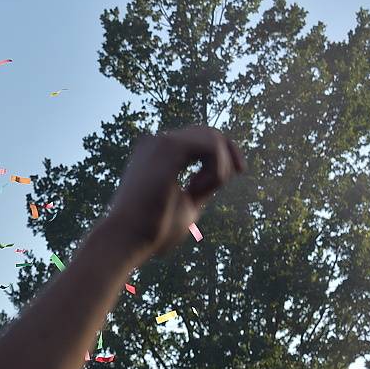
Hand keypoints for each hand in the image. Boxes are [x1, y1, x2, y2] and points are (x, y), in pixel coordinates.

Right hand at [100, 126, 243, 256]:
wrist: (128, 236)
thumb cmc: (154, 228)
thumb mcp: (189, 203)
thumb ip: (203, 186)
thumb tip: (226, 172)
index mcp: (157, 154)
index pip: (200, 137)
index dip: (226, 151)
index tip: (241, 171)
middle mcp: (156, 142)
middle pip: (208, 132)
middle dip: (230, 152)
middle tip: (235, 175)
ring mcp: (160, 141)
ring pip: (212, 138)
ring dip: (220, 167)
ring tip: (200, 191)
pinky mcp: (168, 146)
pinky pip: (211, 146)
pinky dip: (216, 168)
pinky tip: (199, 187)